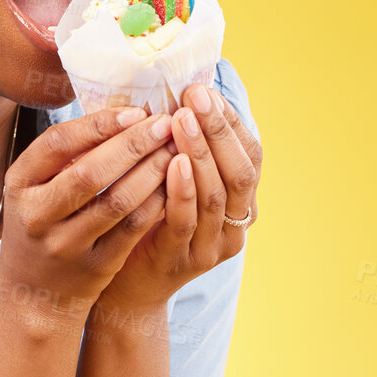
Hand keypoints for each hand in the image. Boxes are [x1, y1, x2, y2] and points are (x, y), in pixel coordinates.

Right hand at [0, 106, 179, 331]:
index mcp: (19, 183)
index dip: (98, 124)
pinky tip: (174, 184)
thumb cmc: (42, 224)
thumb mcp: (36, 187)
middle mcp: (37, 215)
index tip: (135, 111)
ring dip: (152, 171)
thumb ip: (67, 155)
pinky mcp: (94, 267)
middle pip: (90, 173)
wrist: (35, 294)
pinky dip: (157, 203)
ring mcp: (65, 244)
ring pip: (117, 201)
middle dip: (133, 144)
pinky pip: (133, 229)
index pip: (57, 143)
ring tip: (177, 149)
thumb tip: (125, 111)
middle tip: (166, 124)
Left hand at [93, 83, 263, 315]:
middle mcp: (235, 225)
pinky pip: (186, 221)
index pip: (250, 155)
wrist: (126, 288)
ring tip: (182, 120)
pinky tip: (172, 162)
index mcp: (240, 202)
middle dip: (218, 129)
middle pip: (239, 171)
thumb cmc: (147, 222)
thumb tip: (177, 92)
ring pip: (216, 194)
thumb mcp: (172, 184)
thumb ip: (181, 150)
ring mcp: (212, 246)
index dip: (230, 121)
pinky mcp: (182, 260)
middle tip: (196, 96)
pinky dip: (182, 189)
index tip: (205, 89)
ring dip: (200, 152)